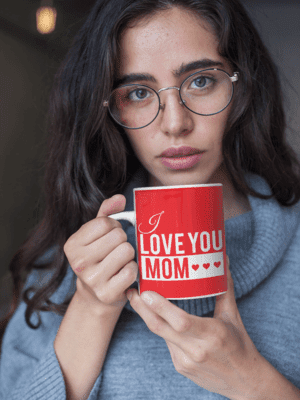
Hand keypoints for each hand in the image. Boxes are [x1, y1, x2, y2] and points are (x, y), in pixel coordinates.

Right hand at [64, 194, 137, 313]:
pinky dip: (133, 270)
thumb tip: (120, 198)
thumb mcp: (95, 234)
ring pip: (127, 251)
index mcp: (72, 245)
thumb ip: (106, 213)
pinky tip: (123, 274)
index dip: (114, 226)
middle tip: (116, 250)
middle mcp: (79, 263)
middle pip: (118, 236)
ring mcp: (92, 280)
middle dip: (122, 241)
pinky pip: (131, 270)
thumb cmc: (98, 258)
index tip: (110, 236)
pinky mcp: (107, 293)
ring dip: (129, 255)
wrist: (95, 295)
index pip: (105, 223)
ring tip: (120, 261)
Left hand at [126, 256, 263, 399]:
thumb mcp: (233, 316)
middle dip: (142, 309)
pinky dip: (161, 328)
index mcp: (212, 335)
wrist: (245, 382)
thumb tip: (224, 260)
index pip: (181, 322)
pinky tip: (156, 316)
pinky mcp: (180, 367)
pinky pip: (166, 343)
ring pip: (161, 335)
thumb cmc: (240, 345)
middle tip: (132, 291)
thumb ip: (224, 288)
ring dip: (148, 316)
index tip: (146, 292)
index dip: (161, 307)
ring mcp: (186, 361)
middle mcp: (196, 350)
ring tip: (139, 298)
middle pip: (161, 328)